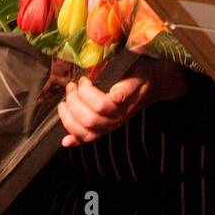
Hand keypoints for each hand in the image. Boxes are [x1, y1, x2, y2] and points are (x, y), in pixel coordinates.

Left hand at [58, 57, 185, 145]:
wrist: (148, 85)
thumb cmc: (138, 76)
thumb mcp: (136, 73)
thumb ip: (127, 84)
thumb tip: (116, 95)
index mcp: (123, 105)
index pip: (101, 106)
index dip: (86, 92)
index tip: (84, 80)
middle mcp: (116, 119)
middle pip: (90, 120)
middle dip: (74, 101)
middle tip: (72, 86)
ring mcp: (109, 126)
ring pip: (86, 131)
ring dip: (69, 116)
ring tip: (65, 101)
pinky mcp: (103, 129)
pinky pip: (88, 139)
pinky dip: (75, 140)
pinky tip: (66, 140)